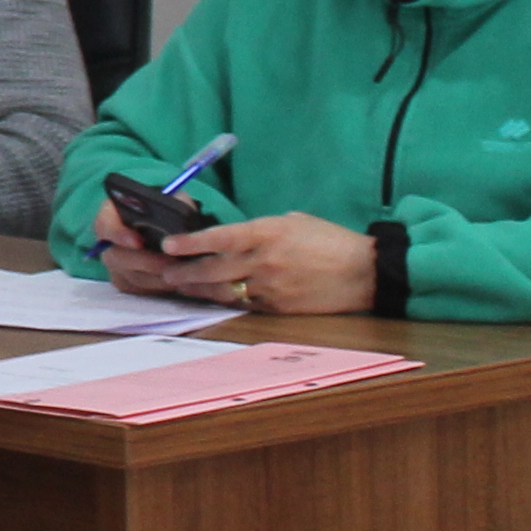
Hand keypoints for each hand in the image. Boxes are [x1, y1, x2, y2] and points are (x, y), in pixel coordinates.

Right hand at [81, 195, 190, 295]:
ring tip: (181, 274)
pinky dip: (157, 288)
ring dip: (156, 278)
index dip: (118, 234)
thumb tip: (181, 219)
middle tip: (171, 263)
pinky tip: (176, 281)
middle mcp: (106, 242)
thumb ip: (175, 204)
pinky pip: (138, 290)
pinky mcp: (125, 282)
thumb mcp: (173, 199)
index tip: (137, 241)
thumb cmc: (169, 209)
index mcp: (111, 214)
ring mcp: (115, 264)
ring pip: (129, 277)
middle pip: (116, 257)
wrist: (171, 227)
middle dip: (145, 262)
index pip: (104, 225)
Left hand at [157, 210, 376, 316]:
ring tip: (182, 287)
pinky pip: (244, 305)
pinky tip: (214, 298)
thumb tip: (237, 238)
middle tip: (165, 273)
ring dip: (199, 290)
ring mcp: (271, 287)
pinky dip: (227, 301)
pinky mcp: (279, 308)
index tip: (168, 245)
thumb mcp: (293, 222)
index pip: (220, 238)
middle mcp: (264, 261)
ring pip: (224, 291)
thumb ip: (261, 230)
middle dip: (185, 272)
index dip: (191, 243)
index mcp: (267, 234)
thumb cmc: (331, 240)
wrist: (365, 272)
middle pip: (213, 270)